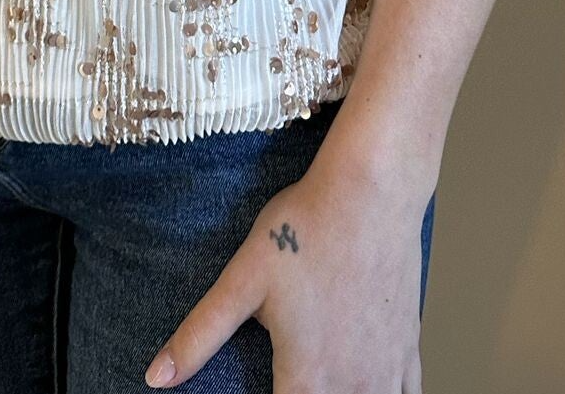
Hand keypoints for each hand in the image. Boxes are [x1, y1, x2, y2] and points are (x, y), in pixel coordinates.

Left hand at [144, 151, 430, 390]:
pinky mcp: (408, 346)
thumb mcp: (243, 280)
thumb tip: (155, 378)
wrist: (372, 190)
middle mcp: (353, 385)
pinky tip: (369, 387)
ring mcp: (387, 369)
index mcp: (307, 379)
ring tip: (316, 383)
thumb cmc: (306, 228)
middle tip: (287, 380)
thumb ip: (199, 335)